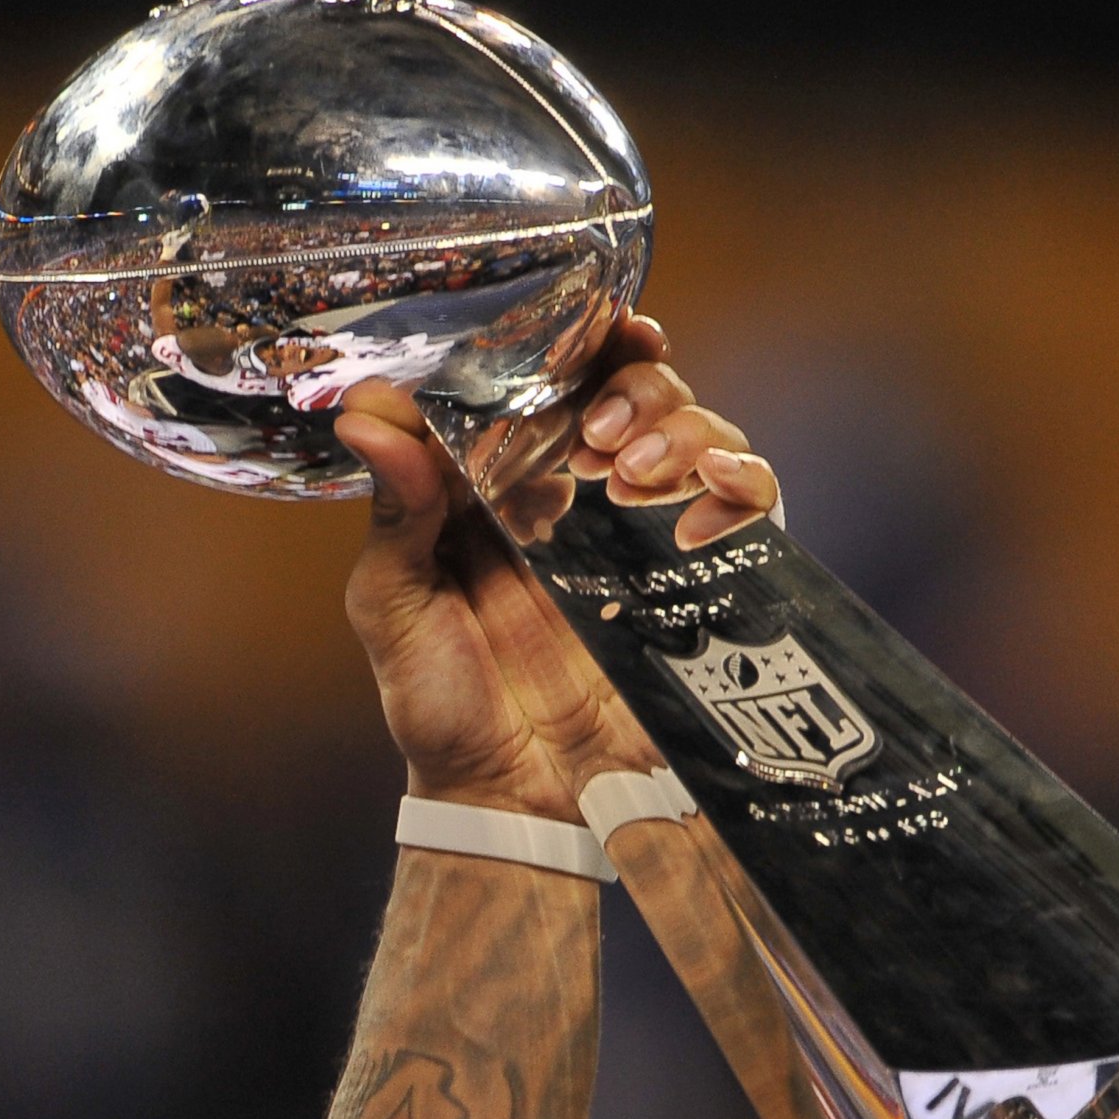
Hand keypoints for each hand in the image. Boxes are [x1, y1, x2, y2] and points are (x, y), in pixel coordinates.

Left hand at [331, 317, 779, 818]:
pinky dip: (736, 484)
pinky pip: (750, 504)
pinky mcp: (698, 584)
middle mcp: (584, 499)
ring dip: (678, 427)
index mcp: (507, 485)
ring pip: (699, 432)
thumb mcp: (393, 606)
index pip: (557, 382)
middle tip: (601, 428)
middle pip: (641, 390)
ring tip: (630, 473)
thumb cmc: (443, 707)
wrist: (510, 800)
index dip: (586, 338)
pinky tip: (687, 515)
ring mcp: (645, 538)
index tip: (603, 319)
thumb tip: (369, 414)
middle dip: (638, 380)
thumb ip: (394, 510)